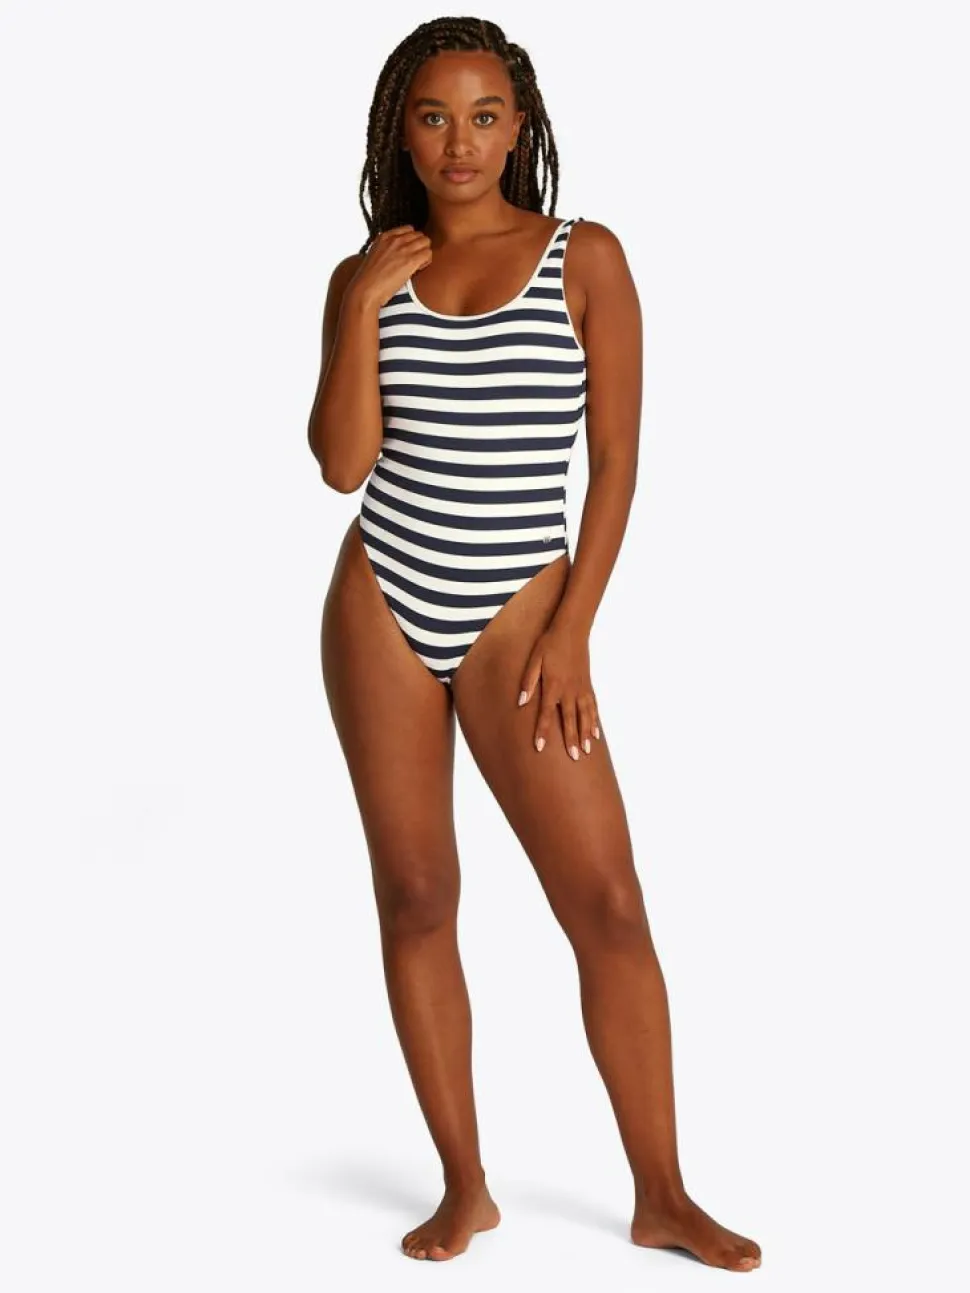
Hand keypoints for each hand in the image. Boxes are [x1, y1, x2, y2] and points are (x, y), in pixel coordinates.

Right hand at [347, 225, 431, 309]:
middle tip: (414, 261)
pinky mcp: (411, 260)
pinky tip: (418, 270)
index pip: (409, 229)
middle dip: (420, 247)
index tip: (408, 252)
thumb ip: (386, 250)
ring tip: (417, 266)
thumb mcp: (374, 256)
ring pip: (426, 242)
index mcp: (384, 236)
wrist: (366, 290)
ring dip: (424, 253)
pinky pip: (428, 253)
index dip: (412, 241)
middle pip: (419, 235)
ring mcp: (403, 248)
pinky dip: (426, 261)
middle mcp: (395, 240)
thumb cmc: (369, 280)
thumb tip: (396, 255)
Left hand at [517, 621, 601, 759]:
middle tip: (574, 758)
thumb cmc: (549, 644)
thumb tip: (520, 702)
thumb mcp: (534, 660)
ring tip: (587, 751)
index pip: (546, 714)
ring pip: (584, 716)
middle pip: (569, 720)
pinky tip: (596, 733)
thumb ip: (528, 682)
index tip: (539, 748)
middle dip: (571, 740)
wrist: (572, 629)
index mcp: (553, 685)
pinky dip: (594, 721)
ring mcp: (580, 688)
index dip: (542, 731)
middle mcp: (569, 690)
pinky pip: (592, 707)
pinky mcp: (587, 685)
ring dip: (585, 735)